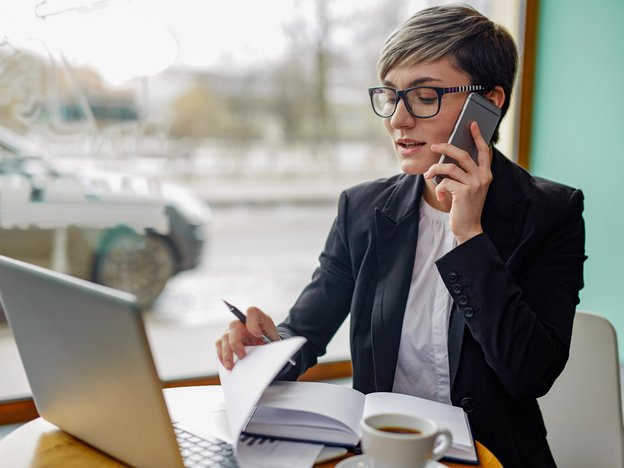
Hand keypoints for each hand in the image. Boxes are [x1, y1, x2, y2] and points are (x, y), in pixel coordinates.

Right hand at [215, 306, 279, 369]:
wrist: (266, 344)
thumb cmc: (269, 339)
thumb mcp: (274, 338)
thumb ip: (269, 341)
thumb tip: (262, 352)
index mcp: (257, 317)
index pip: (252, 312)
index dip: (253, 323)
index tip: (258, 335)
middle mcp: (242, 322)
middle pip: (234, 325)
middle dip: (236, 342)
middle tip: (242, 355)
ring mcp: (233, 330)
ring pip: (224, 337)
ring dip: (226, 353)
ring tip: (231, 366)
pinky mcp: (226, 339)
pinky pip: (219, 345)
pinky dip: (222, 356)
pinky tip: (228, 365)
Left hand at [424, 121, 492, 243]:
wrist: (469, 228)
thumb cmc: (465, 207)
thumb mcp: (468, 188)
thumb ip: (464, 173)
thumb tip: (447, 158)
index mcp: (486, 174)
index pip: (483, 151)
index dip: (478, 136)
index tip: (471, 124)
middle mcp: (483, 177)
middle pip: (462, 154)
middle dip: (446, 147)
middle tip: (433, 146)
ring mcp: (474, 184)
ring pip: (449, 167)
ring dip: (435, 169)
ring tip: (428, 174)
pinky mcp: (463, 192)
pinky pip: (444, 182)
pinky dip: (439, 188)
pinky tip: (441, 196)